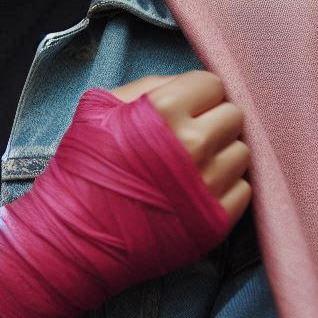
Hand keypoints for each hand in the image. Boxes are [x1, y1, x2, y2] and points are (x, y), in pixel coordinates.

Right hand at [0, 70, 243, 317]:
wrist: (74, 232)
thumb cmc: (83, 164)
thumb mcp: (98, 107)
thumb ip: (147, 86)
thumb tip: (185, 84)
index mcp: (164, 110)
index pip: (212, 84)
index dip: (197, 93)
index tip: (186, 105)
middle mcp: (192, 144)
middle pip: (234, 116)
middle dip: (213, 120)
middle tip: (189, 133)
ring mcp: (206, 186)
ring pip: (242, 153)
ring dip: (221, 154)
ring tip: (192, 164)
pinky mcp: (215, 222)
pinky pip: (243, 191)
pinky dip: (225, 187)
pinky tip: (196, 188)